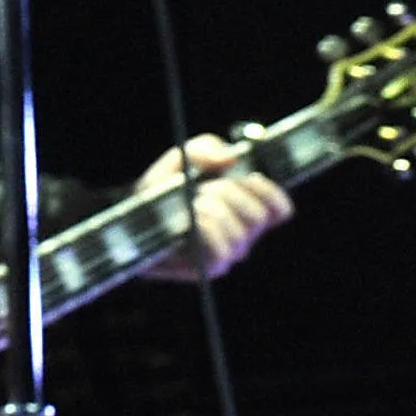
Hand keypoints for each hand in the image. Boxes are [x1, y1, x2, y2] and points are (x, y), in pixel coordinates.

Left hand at [134, 133, 290, 279]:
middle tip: (206, 189)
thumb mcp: (181, 159)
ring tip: (191, 204)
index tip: (250, 177)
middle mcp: (244, 233)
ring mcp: (230, 252)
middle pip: (258, 216)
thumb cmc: (164, 189)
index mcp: (246, 207)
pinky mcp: (211, 267)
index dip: (270, 192)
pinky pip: (222, 251)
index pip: (280, 209)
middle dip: (230, 194)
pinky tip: (192, 221)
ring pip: (239, 232)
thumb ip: (205, 148)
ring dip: (212, 210)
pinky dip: (207, 230)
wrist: (134, 217)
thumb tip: (230, 157)